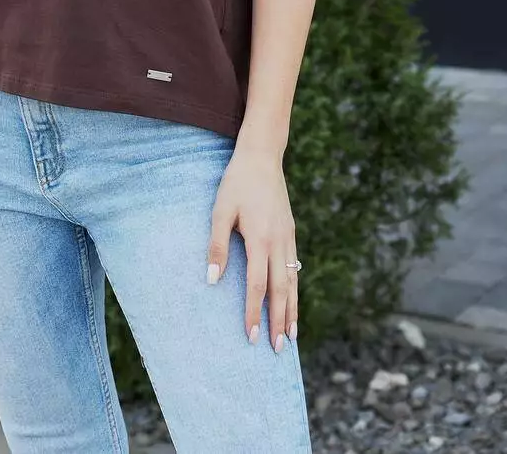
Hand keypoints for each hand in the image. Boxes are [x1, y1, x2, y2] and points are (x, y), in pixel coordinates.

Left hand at [206, 145, 298, 352]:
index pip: (257, 285)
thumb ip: (217, 245)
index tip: (252, 336)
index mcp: (260, 239)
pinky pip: (295, 267)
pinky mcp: (291, 232)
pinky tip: (293, 301)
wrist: (261, 157)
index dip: (254, 312)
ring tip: (291, 336)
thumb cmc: (236, 183)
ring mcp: (288, 237)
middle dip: (279, 321)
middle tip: (277, 349)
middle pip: (281, 290)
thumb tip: (211, 280)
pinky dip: (295, 289)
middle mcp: (279, 242)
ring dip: (292, 310)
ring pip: (292, 281)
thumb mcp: (220, 210)